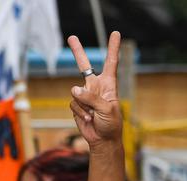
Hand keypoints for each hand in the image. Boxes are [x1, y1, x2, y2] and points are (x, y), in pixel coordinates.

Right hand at [67, 32, 121, 147]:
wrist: (103, 141)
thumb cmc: (111, 125)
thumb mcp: (106, 110)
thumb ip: (91, 98)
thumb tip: (75, 90)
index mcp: (109, 85)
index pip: (111, 63)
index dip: (113, 48)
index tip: (115, 34)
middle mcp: (96, 87)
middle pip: (84, 66)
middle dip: (77, 52)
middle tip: (71, 37)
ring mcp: (85, 96)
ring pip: (76, 92)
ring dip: (84, 106)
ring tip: (93, 116)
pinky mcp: (77, 105)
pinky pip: (73, 104)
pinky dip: (80, 113)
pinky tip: (88, 119)